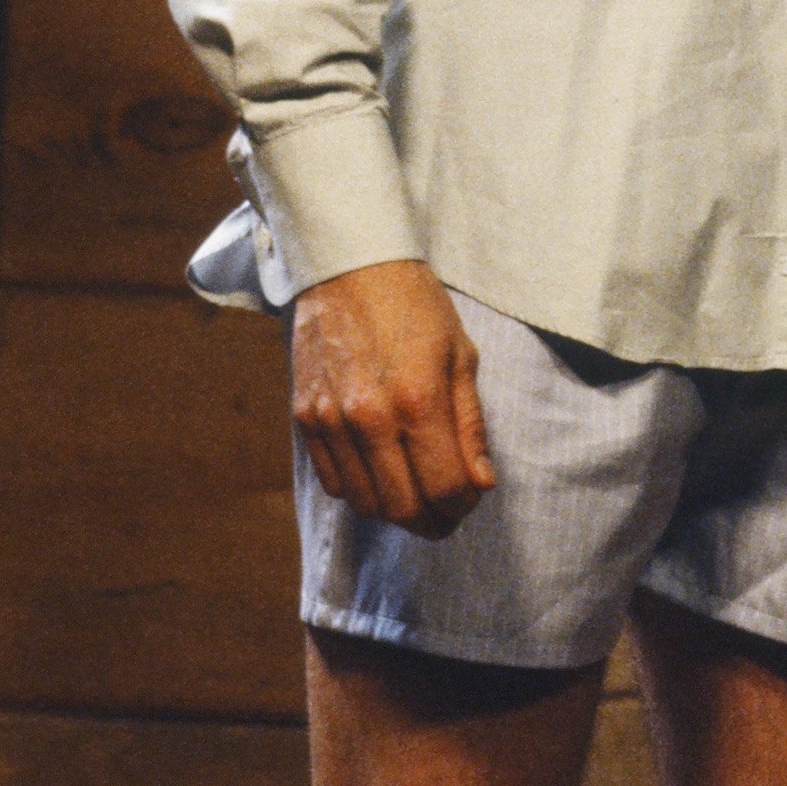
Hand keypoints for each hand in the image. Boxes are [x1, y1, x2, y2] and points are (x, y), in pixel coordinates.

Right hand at [289, 257, 495, 538]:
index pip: (444, 489)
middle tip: (447, 511)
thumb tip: (481, 483)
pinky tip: (380, 470)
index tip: (472, 497)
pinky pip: (333, 483)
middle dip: (433, 521)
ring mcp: (331, 422)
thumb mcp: (460, 353)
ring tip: (416, 492)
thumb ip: (470, 424)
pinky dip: (360, 490)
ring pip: (365, 504)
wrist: (350, 265)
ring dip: (396, 510)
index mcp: (417, 399)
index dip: (464, 505)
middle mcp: (370, 419)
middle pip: (403, 509)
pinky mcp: (305, 419)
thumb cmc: (415, 305)